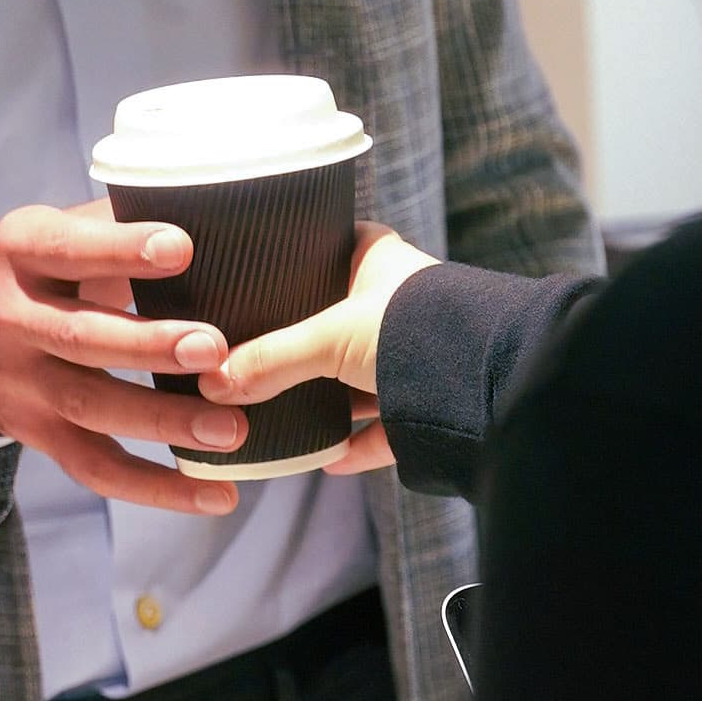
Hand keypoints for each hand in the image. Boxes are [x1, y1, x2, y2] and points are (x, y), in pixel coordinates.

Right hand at [0, 200, 250, 515]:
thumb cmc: (42, 267)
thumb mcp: (57, 228)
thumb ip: (116, 223)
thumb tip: (215, 212)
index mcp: (19, 251)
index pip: (68, 249)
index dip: (122, 250)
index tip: (183, 248)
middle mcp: (10, 320)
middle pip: (80, 338)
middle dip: (149, 347)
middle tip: (215, 348)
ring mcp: (21, 386)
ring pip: (91, 408)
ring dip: (164, 421)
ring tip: (231, 429)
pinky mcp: (39, 436)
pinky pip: (98, 469)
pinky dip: (159, 488)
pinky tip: (217, 494)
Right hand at [195, 226, 436, 471]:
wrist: (488, 383)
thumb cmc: (416, 330)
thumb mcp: (328, 337)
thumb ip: (271, 358)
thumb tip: (213, 381)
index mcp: (377, 261)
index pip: (331, 243)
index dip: (297, 254)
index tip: (258, 271)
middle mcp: (398, 303)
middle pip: (336, 317)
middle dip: (300, 339)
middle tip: (250, 350)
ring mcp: (414, 356)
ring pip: (358, 376)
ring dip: (326, 396)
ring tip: (275, 408)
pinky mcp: (426, 408)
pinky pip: (383, 428)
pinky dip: (354, 444)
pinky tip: (323, 458)